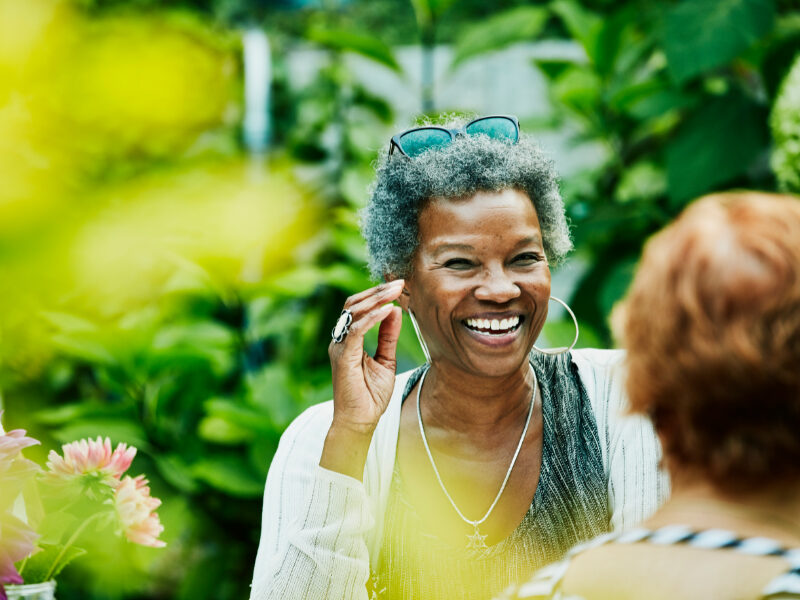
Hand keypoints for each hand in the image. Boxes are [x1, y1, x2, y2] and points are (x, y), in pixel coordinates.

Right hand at [327, 279, 403, 434]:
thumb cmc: (370, 395)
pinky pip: (356, 330)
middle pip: (354, 304)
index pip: (359, 308)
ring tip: (395, 291)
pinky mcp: (343, 357)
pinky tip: (387, 311)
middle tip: (400, 283)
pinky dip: (372, 318)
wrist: (360, 422)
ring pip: (353, 312)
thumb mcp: (385, 360)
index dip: (377, 295)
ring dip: (376, 299)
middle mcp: (341, 339)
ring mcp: (340, 347)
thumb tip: (395, 311)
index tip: (398, 286)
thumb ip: (388, 336)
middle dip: (377, 291)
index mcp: (349, 339)